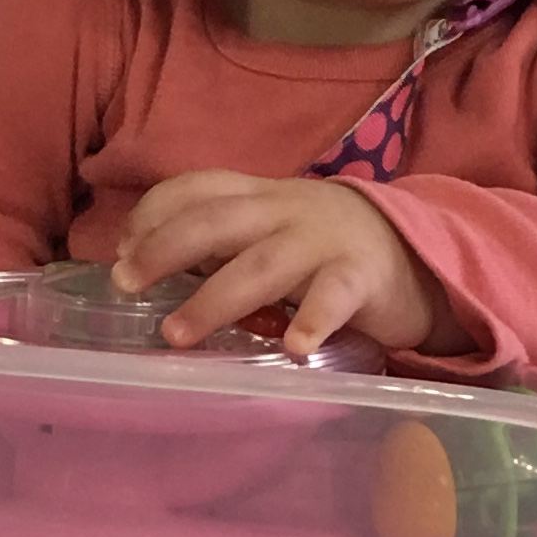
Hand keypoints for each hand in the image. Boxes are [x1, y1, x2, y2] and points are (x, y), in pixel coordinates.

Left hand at [115, 173, 454, 358]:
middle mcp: (285, 209)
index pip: (197, 187)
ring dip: (214, 298)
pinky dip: (313, 321)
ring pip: (262, 263)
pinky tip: (293, 349)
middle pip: (216, 220)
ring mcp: (324, 241)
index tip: (120, 250)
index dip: (154, 213)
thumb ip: (217, 240)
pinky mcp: (363, 276)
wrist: (417, 251)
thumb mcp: (269, 230)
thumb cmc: (324, 249)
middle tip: (125, 283)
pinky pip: (335, 296)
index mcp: (259, 196)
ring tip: (176, 334)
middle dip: (164, 248)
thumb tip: (139, 263)